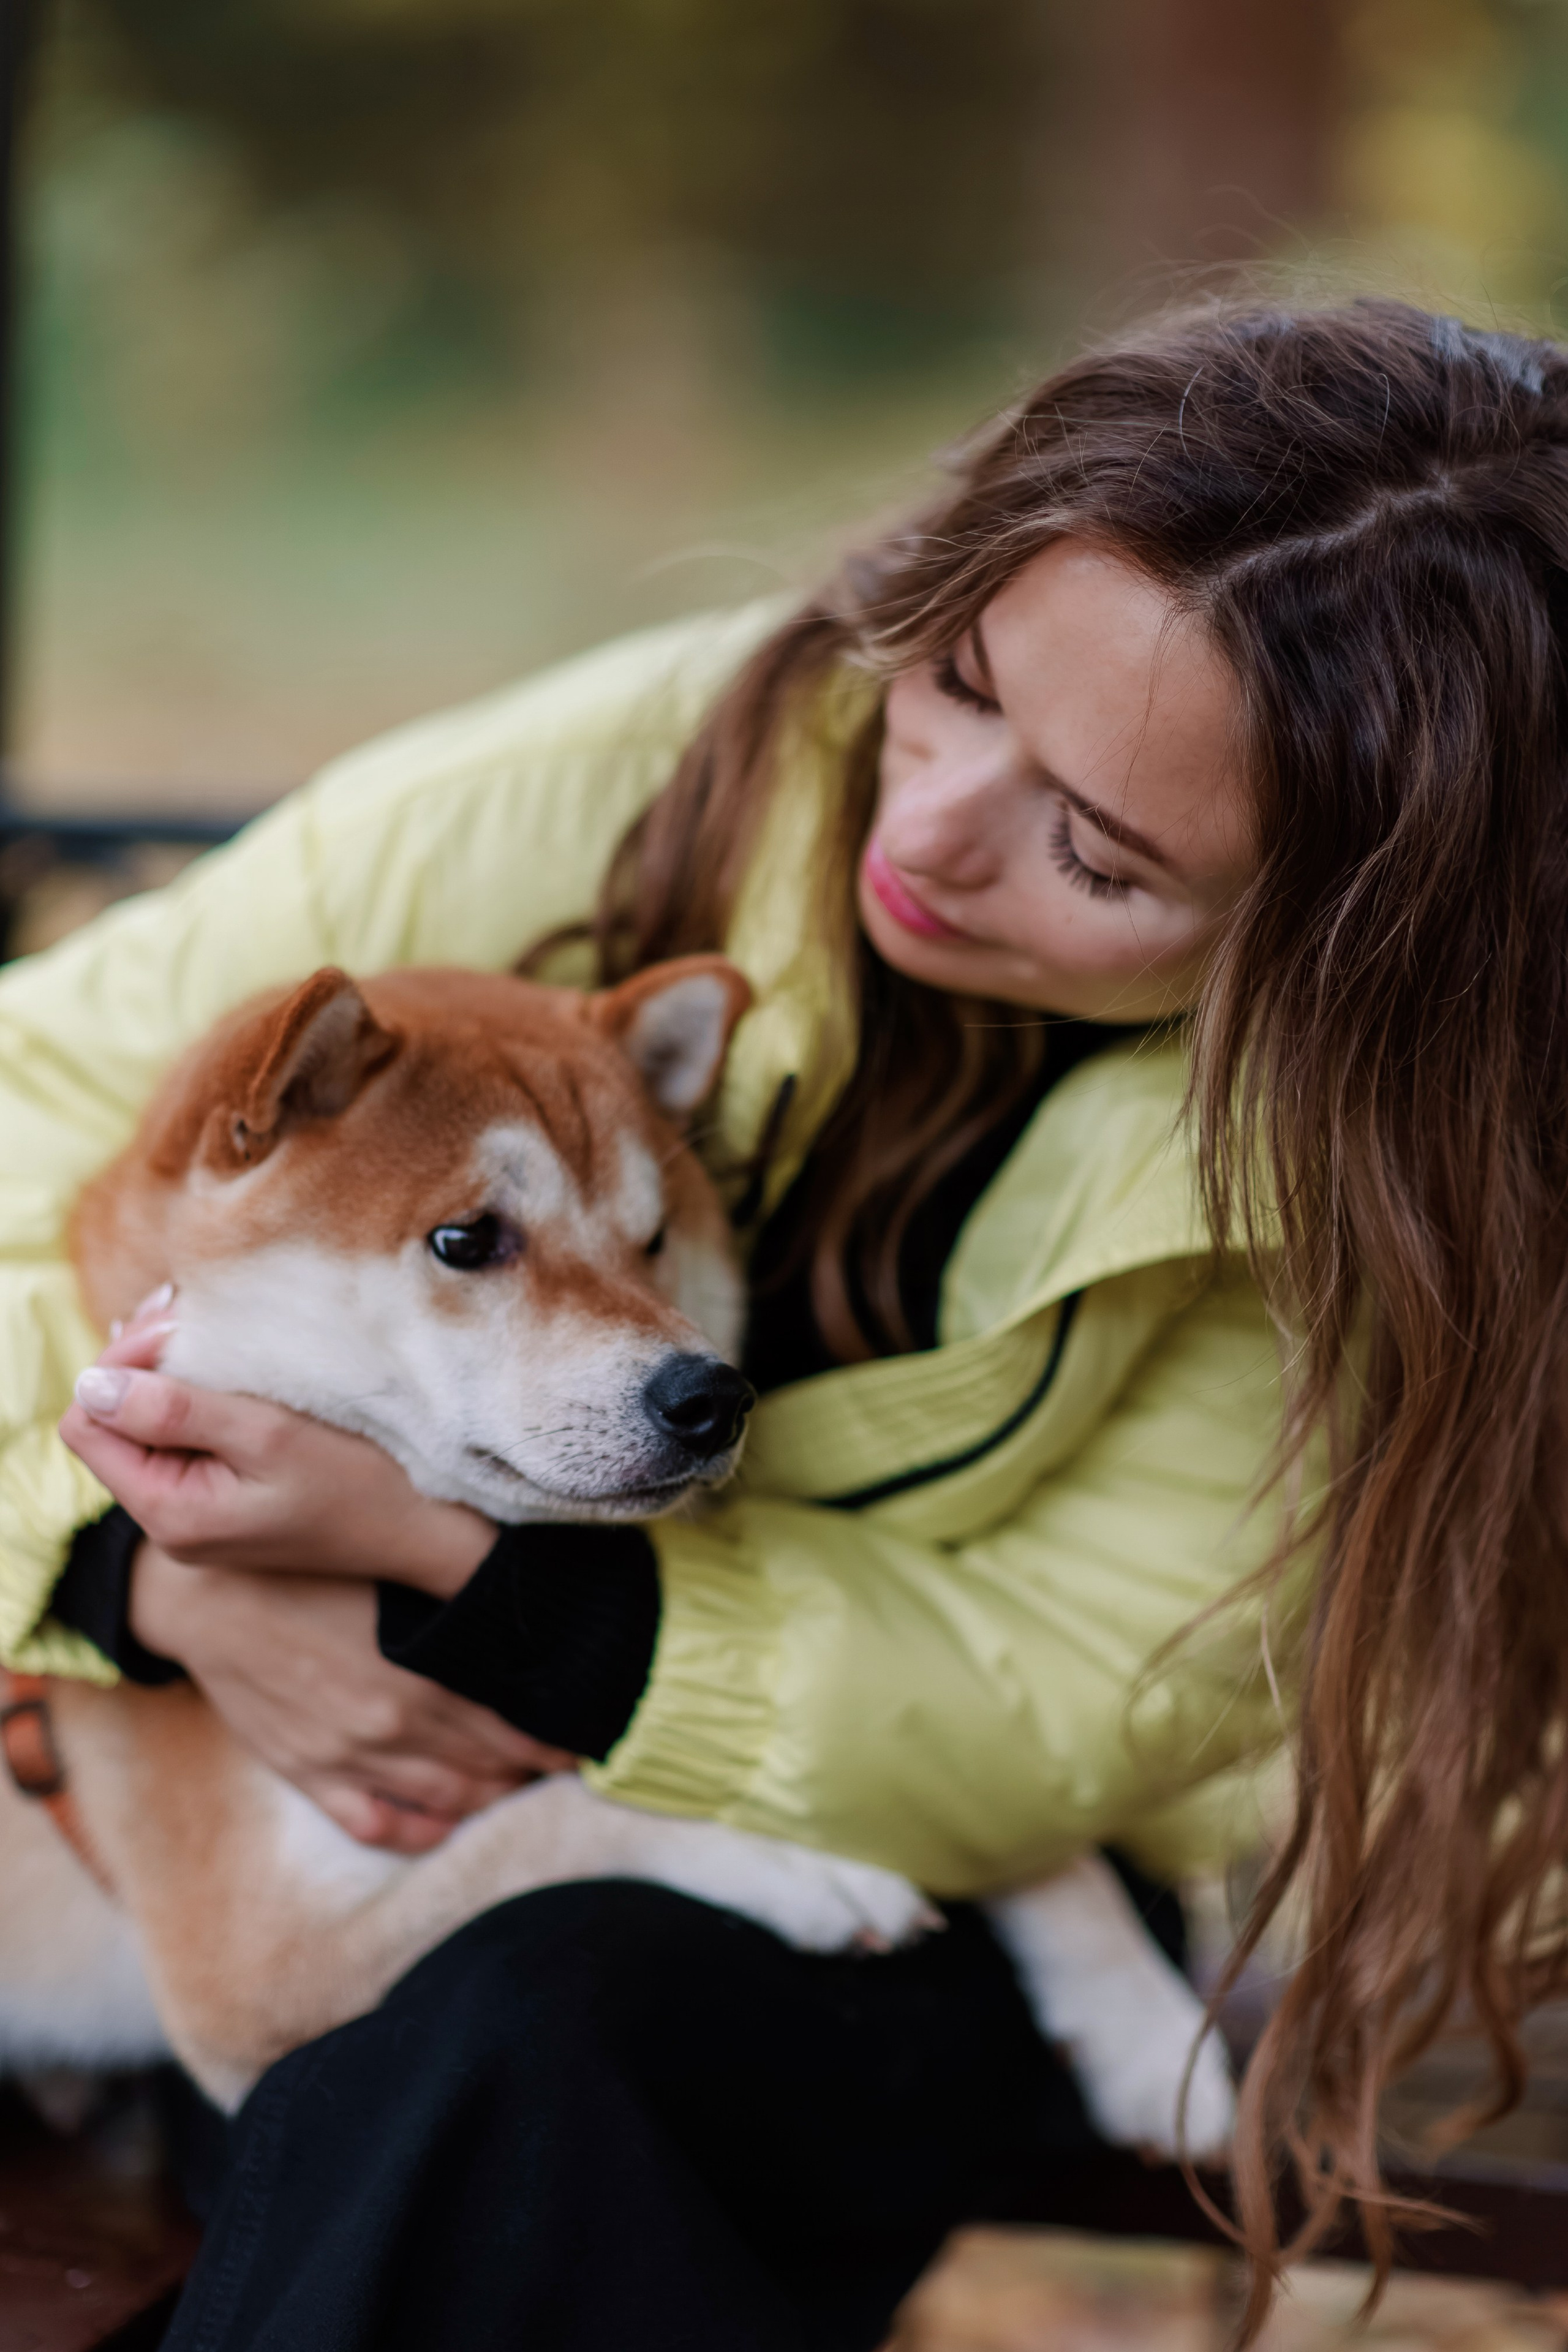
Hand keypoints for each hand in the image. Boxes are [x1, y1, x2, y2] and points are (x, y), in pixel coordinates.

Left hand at [59, 1300, 491, 1597]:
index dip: (118, 1366)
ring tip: (206, 1326)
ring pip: (148, 1427)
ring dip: (170, 1372)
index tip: (176, 1327)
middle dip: (143, 1361)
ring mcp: (196, 1514)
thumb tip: (91, 1383)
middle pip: (112, 1424)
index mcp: (169, 1512)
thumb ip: (174, 1410)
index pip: (88, 1425)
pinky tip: (225, 1363)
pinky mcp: (223, 1500)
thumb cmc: (358, 1482)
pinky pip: (183, 1440)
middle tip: (189, 1309)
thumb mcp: (266, 1434)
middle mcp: (169, 1522)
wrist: (422, 1530)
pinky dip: (197, 1396)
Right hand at [130, 1541, 576, 1852]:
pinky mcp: (309, 1773)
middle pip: (486, 1768)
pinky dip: (420, 1831)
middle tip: (560, 1765)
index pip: (512, 1728)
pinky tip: (445, 1822)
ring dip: (488, 1800)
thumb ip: (453, 1603)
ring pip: (443, 1802)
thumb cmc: (304, 1569)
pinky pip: (376, 1824)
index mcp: (420, 1677)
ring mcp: (348, 1760)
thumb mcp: (392, 1575)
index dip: (553, 1741)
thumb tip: (515, 1609)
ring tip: (516, 1788)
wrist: (206, 1598)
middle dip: (530, 1771)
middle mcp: (392, 1729)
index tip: (582, 1741)